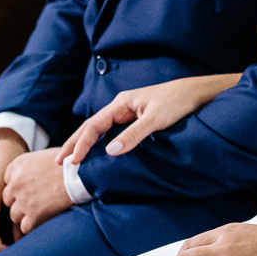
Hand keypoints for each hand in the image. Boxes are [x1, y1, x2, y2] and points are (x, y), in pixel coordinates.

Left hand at [3, 148, 71, 234]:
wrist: (83, 176)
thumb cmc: (71, 163)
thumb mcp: (47, 154)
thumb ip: (33, 163)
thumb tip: (34, 170)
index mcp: (18, 165)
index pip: (8, 181)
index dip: (20, 186)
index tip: (32, 188)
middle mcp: (16, 183)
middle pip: (9, 199)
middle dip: (20, 201)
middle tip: (37, 201)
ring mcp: (23, 200)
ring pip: (15, 215)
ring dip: (26, 215)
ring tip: (42, 211)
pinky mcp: (33, 215)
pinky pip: (25, 227)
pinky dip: (34, 226)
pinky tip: (45, 220)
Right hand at [57, 74, 241, 165]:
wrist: (196, 94)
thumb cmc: (177, 102)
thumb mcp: (155, 119)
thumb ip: (133, 135)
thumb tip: (110, 151)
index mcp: (121, 103)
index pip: (93, 125)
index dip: (81, 143)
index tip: (73, 161)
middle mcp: (122, 107)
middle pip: (91, 126)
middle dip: (75, 143)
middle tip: (60, 162)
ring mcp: (129, 113)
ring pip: (101, 129)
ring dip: (86, 144)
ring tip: (73, 160)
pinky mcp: (138, 119)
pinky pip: (113, 132)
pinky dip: (101, 143)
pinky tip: (98, 153)